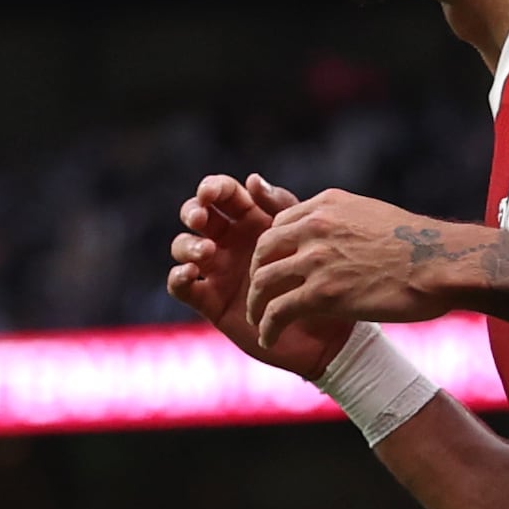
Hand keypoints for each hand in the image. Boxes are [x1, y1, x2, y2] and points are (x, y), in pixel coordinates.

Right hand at [170, 173, 353, 376]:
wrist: (331, 330)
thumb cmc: (322, 278)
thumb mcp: (304, 235)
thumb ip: (280, 207)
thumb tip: (252, 179)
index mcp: (250, 220)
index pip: (223, 195)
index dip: (212, 188)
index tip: (210, 192)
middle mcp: (228, 242)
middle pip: (196, 216)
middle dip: (193, 212)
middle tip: (201, 217)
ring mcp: (217, 271)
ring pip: (183, 247)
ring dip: (187, 244)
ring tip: (207, 251)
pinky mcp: (211, 301)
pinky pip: (181, 287)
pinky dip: (178, 277)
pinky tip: (190, 272)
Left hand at [243, 188, 443, 355]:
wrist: (442, 264)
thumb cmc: (422, 246)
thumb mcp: (376, 217)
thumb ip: (349, 223)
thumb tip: (347, 238)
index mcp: (328, 205)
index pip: (279, 224)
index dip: (272, 249)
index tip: (276, 268)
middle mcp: (316, 226)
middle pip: (263, 249)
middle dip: (257, 275)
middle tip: (260, 295)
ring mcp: (317, 259)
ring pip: (263, 281)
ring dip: (256, 305)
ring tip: (259, 322)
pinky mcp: (323, 293)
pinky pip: (278, 311)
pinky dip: (267, 327)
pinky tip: (268, 339)